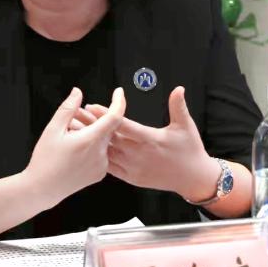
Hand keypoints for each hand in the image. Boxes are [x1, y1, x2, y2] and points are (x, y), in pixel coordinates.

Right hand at [23, 87, 124, 204]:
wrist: (42, 189)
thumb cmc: (45, 161)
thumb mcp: (53, 129)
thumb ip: (68, 108)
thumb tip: (77, 93)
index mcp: (91, 140)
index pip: (114, 116)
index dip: (118, 102)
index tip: (118, 92)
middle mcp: (100, 153)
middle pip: (105, 127)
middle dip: (92, 119)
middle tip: (72, 119)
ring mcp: (101, 165)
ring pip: (102, 140)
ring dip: (90, 133)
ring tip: (69, 136)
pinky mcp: (99, 174)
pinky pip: (101, 153)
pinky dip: (91, 146)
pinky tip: (74, 148)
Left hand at [77, 86, 220, 200]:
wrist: (192, 178)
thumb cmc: (189, 151)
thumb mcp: (186, 126)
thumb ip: (178, 106)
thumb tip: (178, 88)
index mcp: (150, 139)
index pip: (123, 125)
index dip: (107, 115)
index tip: (92, 106)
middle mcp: (139, 154)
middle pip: (109, 137)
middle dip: (91, 125)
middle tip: (76, 114)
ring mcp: (133, 168)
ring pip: (106, 153)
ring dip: (90, 141)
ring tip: (75, 130)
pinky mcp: (131, 178)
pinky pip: (110, 167)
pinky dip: (98, 157)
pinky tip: (88, 150)